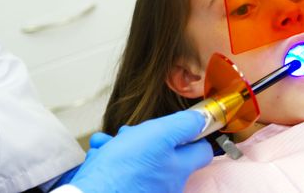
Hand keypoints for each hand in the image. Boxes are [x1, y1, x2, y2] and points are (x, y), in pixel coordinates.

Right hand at [69, 111, 212, 192]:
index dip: (192, 132)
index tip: (178, 123)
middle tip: (130, 134)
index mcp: (179, 169)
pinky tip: (99, 156)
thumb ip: (184, 126)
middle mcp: (166, 184)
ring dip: (122, 145)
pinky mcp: (125, 190)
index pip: (201, 150)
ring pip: (139, 158)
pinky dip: (109, 159)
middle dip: (145, 136)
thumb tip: (204, 118)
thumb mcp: (159, 135)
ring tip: (110, 144)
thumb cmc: (123, 170)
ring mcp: (146, 189)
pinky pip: (122, 171)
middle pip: (164, 150)